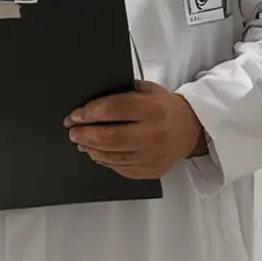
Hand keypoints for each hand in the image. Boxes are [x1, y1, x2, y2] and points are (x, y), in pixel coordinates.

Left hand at [65, 81, 206, 179]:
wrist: (189, 130)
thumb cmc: (163, 107)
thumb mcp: (148, 90)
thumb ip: (123, 92)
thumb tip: (91, 101)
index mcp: (152, 109)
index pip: (111, 110)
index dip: (88, 114)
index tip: (73, 116)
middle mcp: (153, 134)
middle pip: (108, 137)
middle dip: (84, 134)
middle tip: (72, 131)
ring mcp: (152, 155)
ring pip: (112, 155)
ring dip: (91, 148)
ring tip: (81, 142)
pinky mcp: (150, 170)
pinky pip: (120, 167)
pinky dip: (104, 160)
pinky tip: (96, 153)